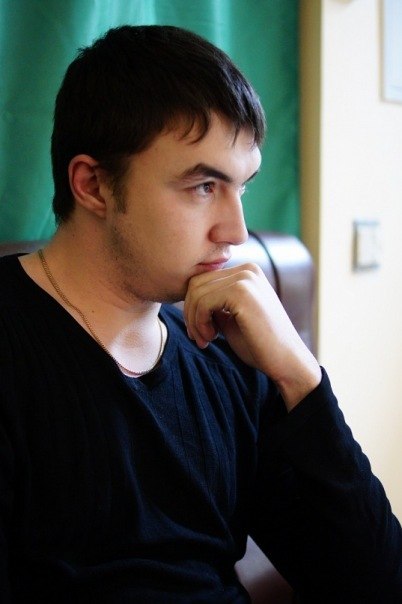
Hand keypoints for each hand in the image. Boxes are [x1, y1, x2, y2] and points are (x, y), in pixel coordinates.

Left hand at [184, 263, 320, 409]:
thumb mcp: (230, 319)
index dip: (193, 307)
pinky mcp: (241, 292)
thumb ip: (213, 305)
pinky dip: (200, 322)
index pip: (203, 280)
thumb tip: (186, 299)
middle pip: (196, 283)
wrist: (287, 362)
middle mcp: (247, 269)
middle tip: (199, 338)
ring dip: (194, 321)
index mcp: (247, 273)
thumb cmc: (260, 345)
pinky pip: (203, 302)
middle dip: (190, 313)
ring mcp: (246, 278)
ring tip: (205, 340)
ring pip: (196, 292)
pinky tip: (211, 338)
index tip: (199, 332)